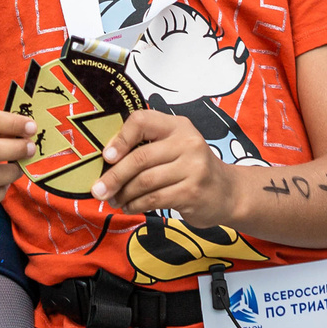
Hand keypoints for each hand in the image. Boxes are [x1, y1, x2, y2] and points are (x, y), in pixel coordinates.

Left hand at [92, 109, 231, 223]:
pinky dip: (136, 205)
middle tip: (98, 190)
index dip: (120, 139)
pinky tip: (130, 207)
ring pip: (145, 182)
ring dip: (124, 194)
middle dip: (114, 176)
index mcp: (178, 125)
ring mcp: (193, 168)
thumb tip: (106, 160)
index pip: (142, 121)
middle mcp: (188, 143)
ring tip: (114, 200)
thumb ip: (146, 146)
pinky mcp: (192, 192)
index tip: (105, 157)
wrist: (228, 192)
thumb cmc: (191, 167)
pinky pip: (154, 199)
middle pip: (140, 158)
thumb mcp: (174, 146)